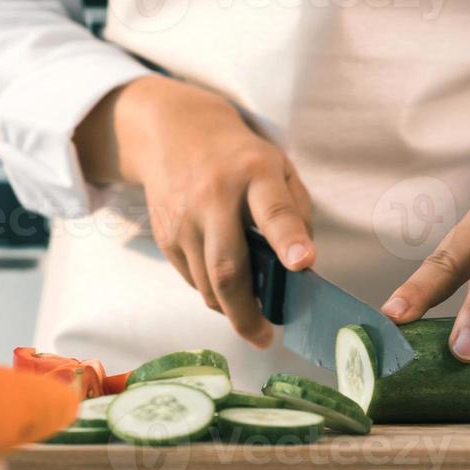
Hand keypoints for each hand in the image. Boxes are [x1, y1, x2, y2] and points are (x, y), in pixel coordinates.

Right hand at [76, 75, 314, 345]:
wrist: (173, 132)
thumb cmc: (240, 157)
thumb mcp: (278, 167)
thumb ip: (295, 213)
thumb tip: (300, 269)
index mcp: (254, 173)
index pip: (273, 210)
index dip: (289, 239)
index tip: (304, 264)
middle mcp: (214, 197)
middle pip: (228, 267)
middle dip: (247, 312)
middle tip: (265, 337)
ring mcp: (184, 219)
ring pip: (207, 284)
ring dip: (231, 308)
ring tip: (251, 313)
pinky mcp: (165, 236)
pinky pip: (192, 279)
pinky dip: (212, 291)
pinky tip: (225, 284)